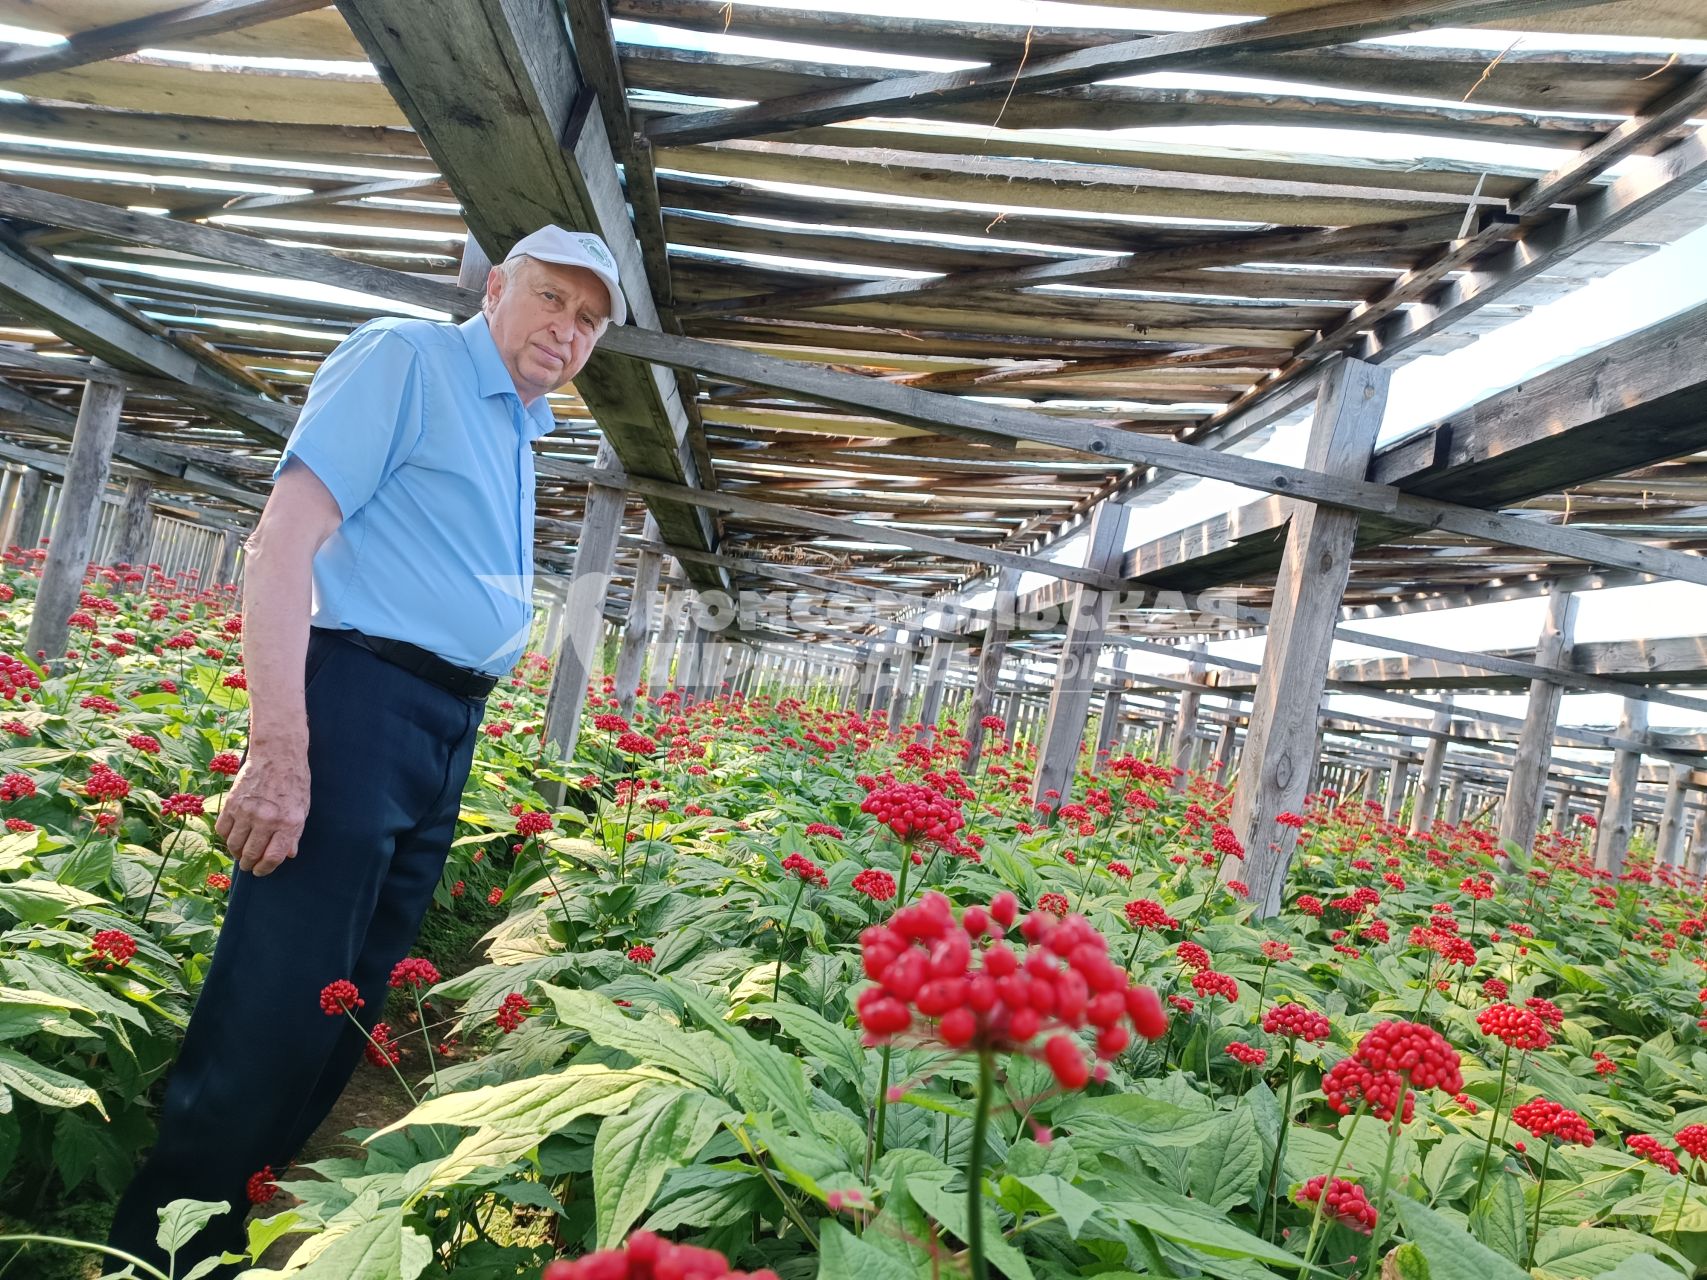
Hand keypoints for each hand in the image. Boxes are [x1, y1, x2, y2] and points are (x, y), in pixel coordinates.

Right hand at [215, 747, 310, 876]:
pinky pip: (222, 829)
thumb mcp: (303, 808)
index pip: (273, 857)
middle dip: (249, 864)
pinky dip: (226, 837)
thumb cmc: (294, 781)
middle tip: (249, 866)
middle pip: (251, 854)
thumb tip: (288, 855)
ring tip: (240, 853)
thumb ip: (294, 833)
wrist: (277, 754)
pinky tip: (233, 837)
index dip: (266, 869)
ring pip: (234, 844)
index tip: (262, 871)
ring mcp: (246, 811)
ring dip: (236, 853)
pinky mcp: (231, 803)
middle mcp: (266, 819)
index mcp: (288, 822)